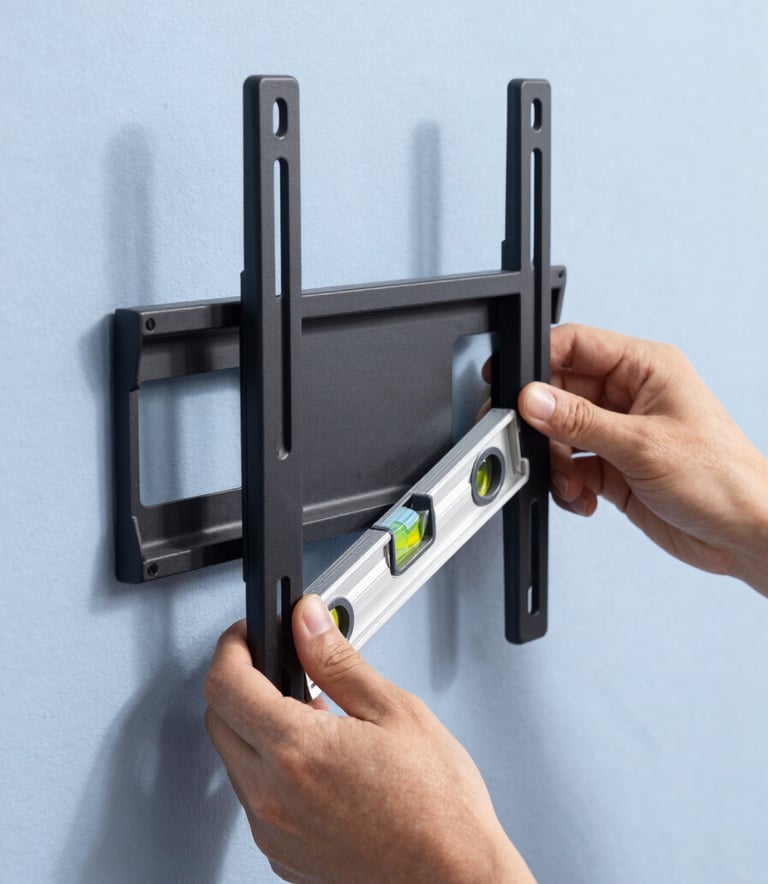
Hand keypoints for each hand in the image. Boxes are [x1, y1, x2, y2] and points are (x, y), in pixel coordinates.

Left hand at [204, 595, 533, 882]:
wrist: (453, 879)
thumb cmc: (437, 807)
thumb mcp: (394, 710)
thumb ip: (337, 660)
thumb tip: (307, 622)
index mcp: (295, 751)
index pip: (225, 683)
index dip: (233, 646)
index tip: (248, 635)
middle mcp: (271, 796)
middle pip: (219, 719)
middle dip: (241, 684)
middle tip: (282, 671)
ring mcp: (273, 832)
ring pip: (235, 760)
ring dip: (258, 728)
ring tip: (315, 720)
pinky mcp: (282, 855)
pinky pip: (256, 798)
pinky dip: (273, 769)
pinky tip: (318, 762)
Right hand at [515, 323, 767, 594]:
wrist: (744, 535)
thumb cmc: (722, 478)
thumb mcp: (642, 444)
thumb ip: (580, 420)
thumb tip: (534, 398)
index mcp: (645, 368)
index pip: (577, 345)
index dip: (539, 360)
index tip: (510, 381)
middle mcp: (629, 397)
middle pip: (560, 393)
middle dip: (544, 423)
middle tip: (531, 443)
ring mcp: (620, 433)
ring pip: (560, 435)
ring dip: (556, 463)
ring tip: (570, 482)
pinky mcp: (614, 468)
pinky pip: (571, 468)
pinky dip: (568, 486)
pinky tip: (584, 497)